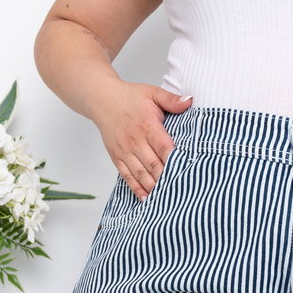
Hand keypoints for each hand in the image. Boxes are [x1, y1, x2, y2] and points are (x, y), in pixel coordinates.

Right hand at [93, 83, 193, 198]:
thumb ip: (171, 100)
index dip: (174, 160)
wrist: (101, 100)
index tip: (186, 172)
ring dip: (153, 187)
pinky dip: (136, 188)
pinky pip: (127, 176)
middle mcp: (135, 141)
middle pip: (153, 165)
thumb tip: (190, 101)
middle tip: (182, 191)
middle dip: (167, 179)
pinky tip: (146, 198)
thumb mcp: (152, 93)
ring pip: (141, 174)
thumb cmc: (130, 97)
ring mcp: (125, 151)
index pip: (163, 146)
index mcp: (147, 126)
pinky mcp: (117, 157)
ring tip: (167, 199)